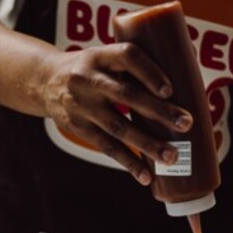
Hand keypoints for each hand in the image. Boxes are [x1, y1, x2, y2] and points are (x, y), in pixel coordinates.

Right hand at [41, 43, 193, 184]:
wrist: (46, 81)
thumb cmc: (93, 69)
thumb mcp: (106, 58)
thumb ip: (134, 70)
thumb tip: (185, 91)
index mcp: (100, 56)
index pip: (127, 57)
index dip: (149, 72)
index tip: (170, 90)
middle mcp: (88, 79)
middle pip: (127, 95)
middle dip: (159, 111)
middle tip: (186, 124)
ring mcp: (81, 106)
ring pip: (118, 127)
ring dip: (147, 144)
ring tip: (172, 157)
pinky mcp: (78, 128)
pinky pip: (106, 147)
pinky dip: (128, 162)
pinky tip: (145, 176)